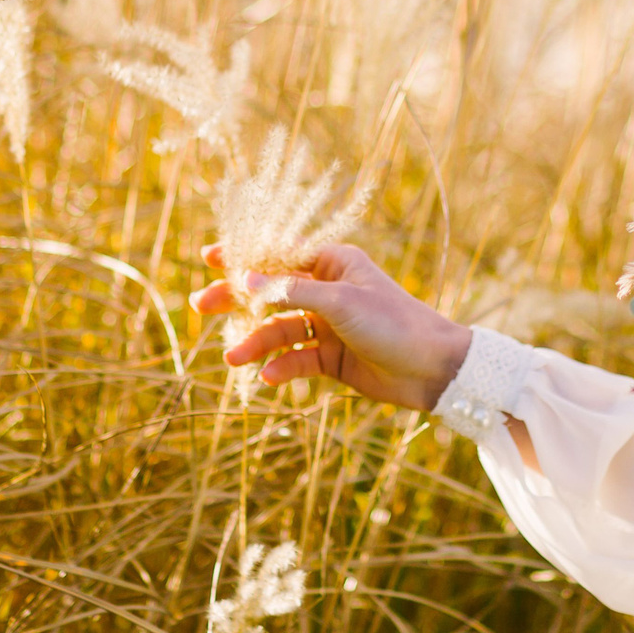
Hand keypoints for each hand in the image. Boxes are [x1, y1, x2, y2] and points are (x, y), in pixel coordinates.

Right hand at [190, 242, 471, 411]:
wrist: (433, 369)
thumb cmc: (394, 323)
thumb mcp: (342, 303)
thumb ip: (292, 292)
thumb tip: (246, 280)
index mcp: (335, 264)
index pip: (280, 255)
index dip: (244, 257)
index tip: (208, 257)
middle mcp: (329, 291)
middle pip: (272, 292)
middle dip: (238, 300)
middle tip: (201, 306)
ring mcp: (329, 326)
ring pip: (281, 329)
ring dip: (257, 342)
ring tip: (233, 359)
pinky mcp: (332, 358)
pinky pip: (297, 359)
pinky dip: (281, 366)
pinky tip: (267, 377)